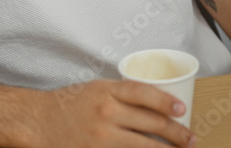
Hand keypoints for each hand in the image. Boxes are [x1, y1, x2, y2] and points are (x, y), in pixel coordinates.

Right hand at [35, 79, 196, 147]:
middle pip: (151, 123)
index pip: (144, 93)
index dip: (167, 102)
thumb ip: (122, 94)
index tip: (183, 110)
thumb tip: (156, 103)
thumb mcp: (96, 88)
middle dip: (176, 133)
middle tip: (191, 139)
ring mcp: (102, 137)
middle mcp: (107, 113)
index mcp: (107, 91)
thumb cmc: (69, 104)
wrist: (39, 122)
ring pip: (143, 146)